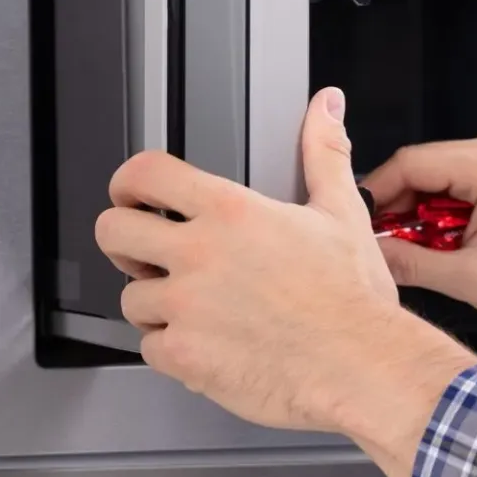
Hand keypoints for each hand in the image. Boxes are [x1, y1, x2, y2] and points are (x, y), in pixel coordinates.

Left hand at [94, 89, 472, 476]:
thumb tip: (326, 109)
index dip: (129, 182)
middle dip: (127, 243)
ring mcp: (186, 308)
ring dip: (157, 306)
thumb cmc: (354, 301)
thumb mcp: (343, 213)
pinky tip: (209, 346)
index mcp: (231, 212)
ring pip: (131, 300)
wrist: (363, 367)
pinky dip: (174, 351)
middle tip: (150, 256)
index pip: (144, 173)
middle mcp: (199, 255)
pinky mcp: (185, 356)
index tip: (134, 196)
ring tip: (199, 311)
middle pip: (113, 231)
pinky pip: (150, 350)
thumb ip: (323, 153)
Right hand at [362, 136, 476, 371]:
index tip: (361, 223)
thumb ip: (411, 263)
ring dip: (423, 214)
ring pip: (441, 179)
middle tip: (387, 244)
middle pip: (423, 168)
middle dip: (400, 207)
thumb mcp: (470, 278)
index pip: (410, 163)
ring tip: (420, 251)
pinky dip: (447, 215)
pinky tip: (446, 246)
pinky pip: (464, 187)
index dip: (378, 194)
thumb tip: (373, 255)